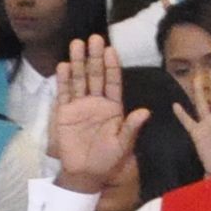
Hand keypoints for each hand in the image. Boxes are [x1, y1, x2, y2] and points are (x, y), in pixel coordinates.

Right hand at [47, 40, 147, 191]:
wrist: (85, 173)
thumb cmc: (107, 159)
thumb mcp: (123, 145)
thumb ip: (131, 127)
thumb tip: (146, 111)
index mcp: (113, 108)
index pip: (113, 82)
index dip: (112, 66)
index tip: (111, 50)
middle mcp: (97, 102)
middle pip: (96, 75)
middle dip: (94, 57)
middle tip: (93, 38)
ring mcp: (80, 106)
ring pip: (79, 79)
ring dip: (78, 62)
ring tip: (77, 44)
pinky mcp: (64, 112)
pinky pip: (64, 93)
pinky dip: (64, 80)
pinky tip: (64, 66)